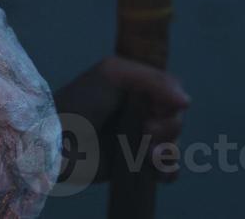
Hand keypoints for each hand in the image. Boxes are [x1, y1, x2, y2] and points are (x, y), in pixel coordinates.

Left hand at [52, 56, 190, 183]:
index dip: (171, 101)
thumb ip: (153, 80)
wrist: (57, 141)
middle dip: (167, 128)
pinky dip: (167, 171)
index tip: (157, 107)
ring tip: (147, 154)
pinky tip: (154, 170)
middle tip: (145, 132)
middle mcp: (140, 112)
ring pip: (174, 146)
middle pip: (176, 120)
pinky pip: (167, 171)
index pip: (172, 91)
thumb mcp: (114, 74)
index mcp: (136, 86)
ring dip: (168, 151)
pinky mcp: (135, 165)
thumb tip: (187, 101)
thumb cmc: (81, 102)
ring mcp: (139, 140)